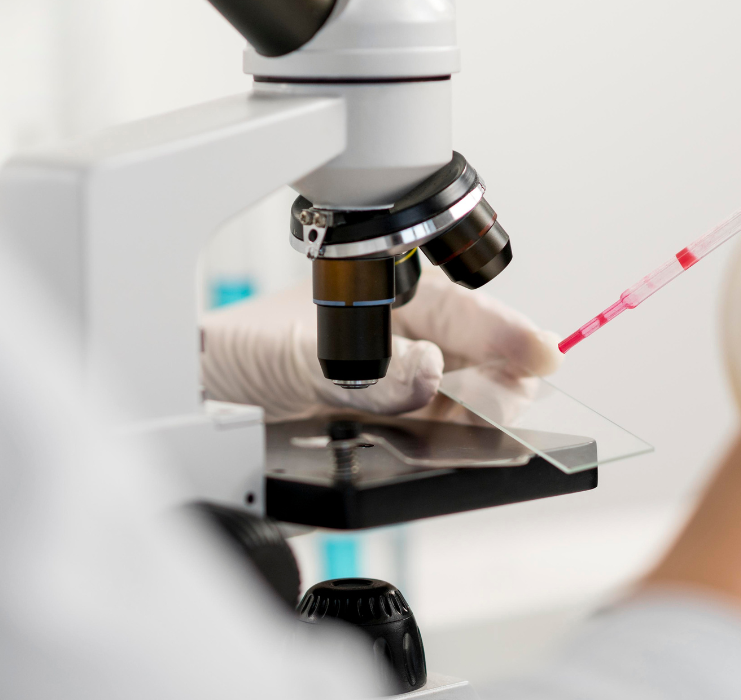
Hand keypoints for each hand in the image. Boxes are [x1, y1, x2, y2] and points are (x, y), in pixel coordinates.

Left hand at [200, 270, 560, 421]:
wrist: (196, 391)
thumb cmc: (238, 346)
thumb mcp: (296, 352)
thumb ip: (364, 369)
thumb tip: (427, 374)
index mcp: (394, 293)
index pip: (474, 315)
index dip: (514, 336)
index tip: (544, 356)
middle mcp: (407, 333)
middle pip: (484, 360)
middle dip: (501, 380)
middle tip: (499, 405)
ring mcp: (401, 378)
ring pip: (465, 401)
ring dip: (476, 417)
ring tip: (477, 430)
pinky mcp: (389, 419)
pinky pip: (435, 433)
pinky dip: (447, 443)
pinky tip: (445, 448)